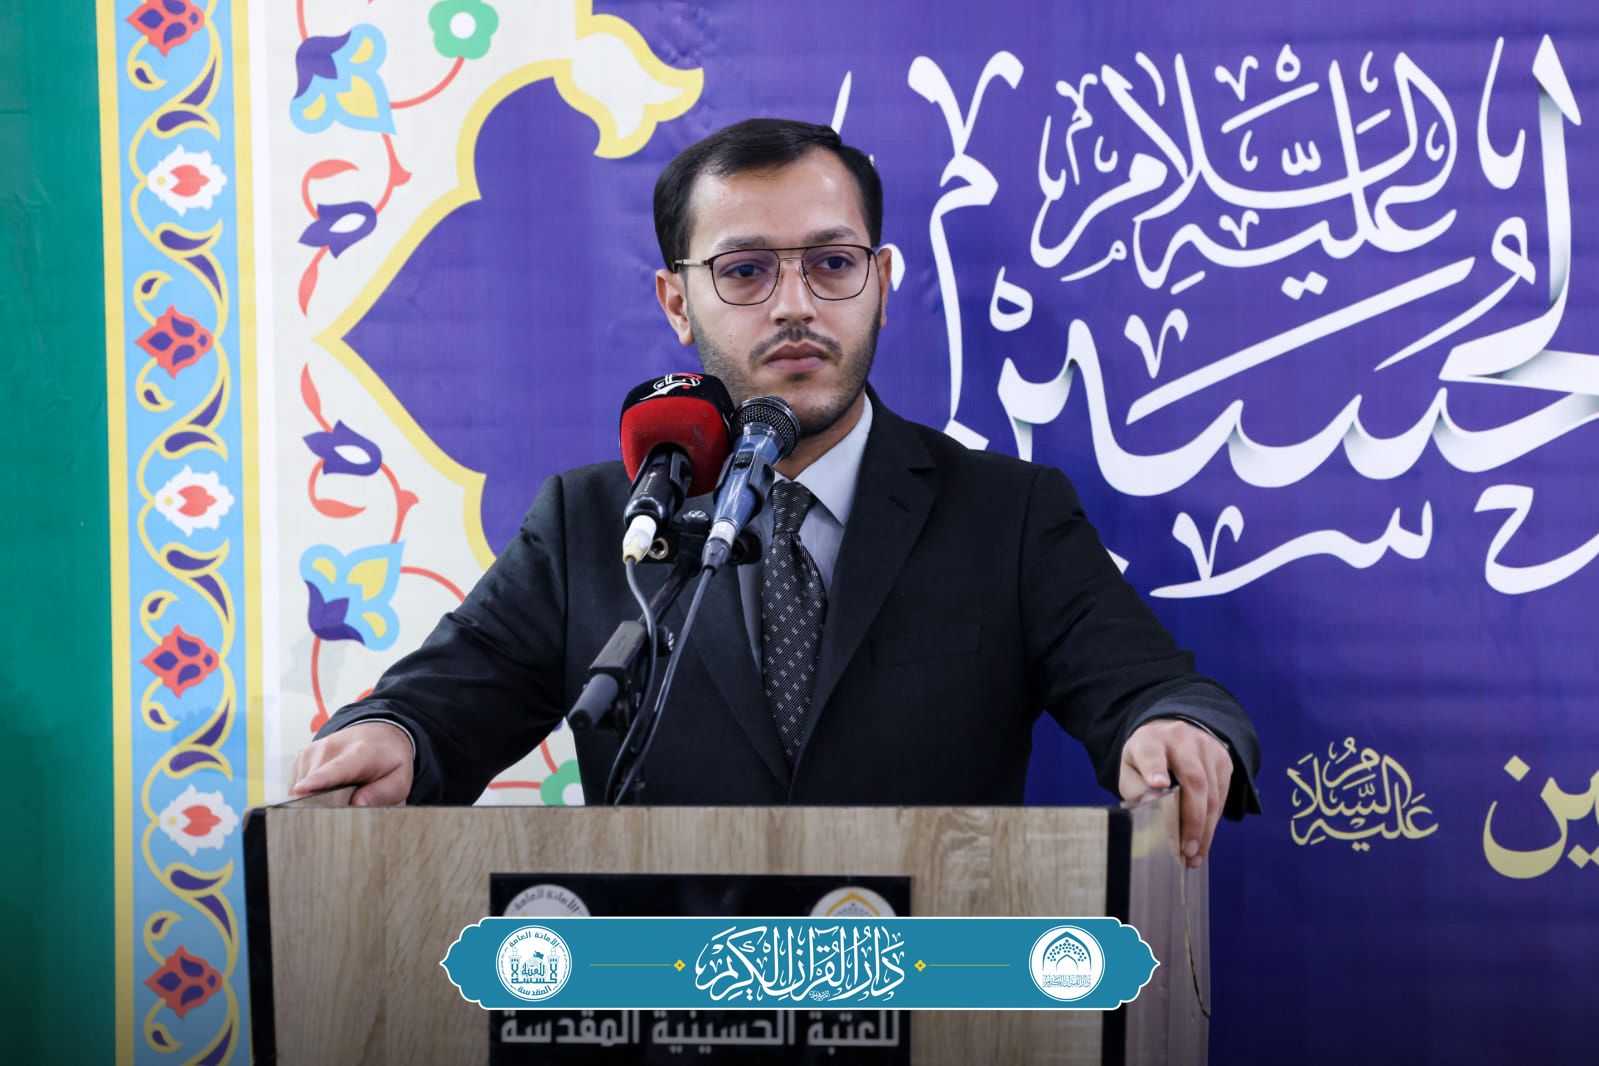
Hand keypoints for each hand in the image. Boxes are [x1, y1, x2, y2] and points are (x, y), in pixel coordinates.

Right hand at [290, 721, 413, 806]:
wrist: (379, 733)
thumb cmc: (388, 760)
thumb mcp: (398, 780)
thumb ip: (382, 794)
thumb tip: (357, 804)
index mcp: (358, 754)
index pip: (335, 769)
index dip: (317, 781)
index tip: (302, 789)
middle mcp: (331, 748)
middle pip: (313, 786)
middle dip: (322, 804)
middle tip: (344, 804)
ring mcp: (313, 751)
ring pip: (301, 788)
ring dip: (316, 798)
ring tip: (340, 790)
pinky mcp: (302, 756)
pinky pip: (297, 785)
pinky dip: (310, 791)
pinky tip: (328, 786)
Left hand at [1117, 719, 1232, 867]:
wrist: (1171, 733)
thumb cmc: (1145, 760)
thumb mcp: (1130, 769)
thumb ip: (1136, 789)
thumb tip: (1150, 809)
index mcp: (1150, 739)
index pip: (1153, 754)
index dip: (1155, 769)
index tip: (1158, 785)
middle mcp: (1181, 739)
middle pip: (1194, 780)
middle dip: (1192, 819)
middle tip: (1186, 849)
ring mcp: (1206, 747)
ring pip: (1212, 792)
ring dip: (1205, 827)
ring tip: (1195, 854)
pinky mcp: (1223, 759)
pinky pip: (1222, 794)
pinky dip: (1213, 820)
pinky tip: (1204, 839)